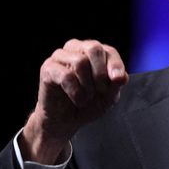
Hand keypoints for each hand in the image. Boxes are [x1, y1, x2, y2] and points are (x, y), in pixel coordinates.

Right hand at [20, 39, 128, 163]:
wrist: (66, 120)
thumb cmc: (88, 104)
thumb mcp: (109, 96)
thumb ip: (116, 84)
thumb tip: (120, 77)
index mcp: (94, 51)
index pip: (109, 51)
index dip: (116, 66)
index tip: (118, 81)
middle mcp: (76, 48)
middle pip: (94, 48)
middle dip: (101, 73)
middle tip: (100, 90)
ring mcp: (60, 56)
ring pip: (80, 61)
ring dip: (88, 85)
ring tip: (86, 97)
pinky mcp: (48, 68)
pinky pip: (66, 75)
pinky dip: (76, 91)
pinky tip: (77, 100)